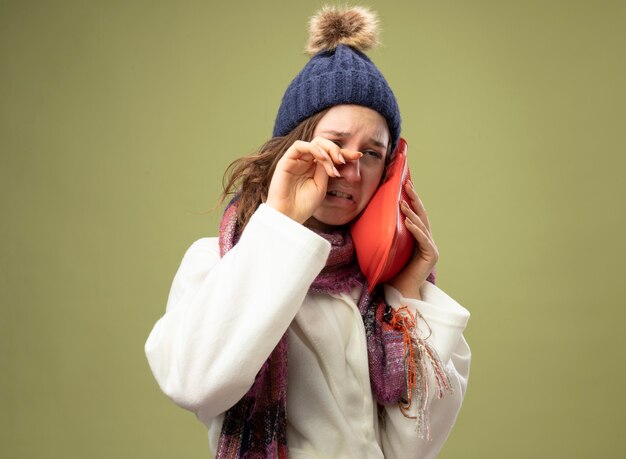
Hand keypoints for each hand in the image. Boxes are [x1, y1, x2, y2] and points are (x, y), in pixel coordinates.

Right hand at [266, 137, 361, 223]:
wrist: (288, 216)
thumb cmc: (304, 205)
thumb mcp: (322, 186)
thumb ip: (326, 169)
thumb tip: (334, 157)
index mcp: (314, 168)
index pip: (330, 154)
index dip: (345, 152)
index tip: (359, 155)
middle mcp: (305, 161)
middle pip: (323, 144)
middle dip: (336, 149)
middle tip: (343, 161)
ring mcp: (296, 160)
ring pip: (314, 143)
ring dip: (328, 150)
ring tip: (335, 162)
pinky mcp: (286, 160)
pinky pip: (300, 146)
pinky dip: (314, 149)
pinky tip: (323, 159)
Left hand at [388, 181, 438, 299]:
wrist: (401, 290)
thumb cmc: (393, 271)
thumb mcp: (390, 247)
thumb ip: (390, 233)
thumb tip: (374, 216)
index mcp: (419, 237)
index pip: (416, 214)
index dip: (412, 199)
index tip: (405, 184)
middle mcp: (427, 240)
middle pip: (421, 215)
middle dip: (414, 198)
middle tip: (407, 183)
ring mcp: (431, 247)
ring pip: (422, 225)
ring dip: (411, 212)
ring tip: (402, 201)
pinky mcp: (431, 255)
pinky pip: (422, 239)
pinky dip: (415, 229)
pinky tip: (407, 221)